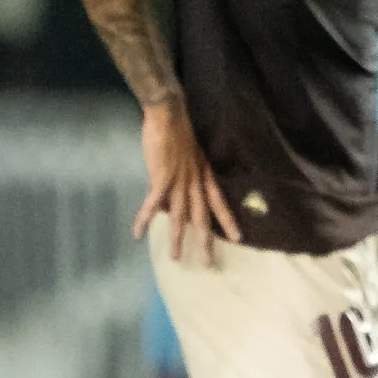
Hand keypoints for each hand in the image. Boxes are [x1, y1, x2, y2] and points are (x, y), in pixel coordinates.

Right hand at [134, 100, 240, 263]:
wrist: (169, 115)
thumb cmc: (178, 134)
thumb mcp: (187, 159)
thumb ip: (183, 180)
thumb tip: (173, 200)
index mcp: (204, 176)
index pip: (220, 203)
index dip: (228, 220)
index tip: (239, 238)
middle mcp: (195, 182)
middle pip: (203, 216)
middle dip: (206, 241)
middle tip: (209, 263)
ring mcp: (178, 181)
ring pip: (180, 216)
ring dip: (177, 238)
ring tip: (176, 258)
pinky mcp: (161, 178)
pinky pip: (153, 203)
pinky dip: (145, 218)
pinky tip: (139, 232)